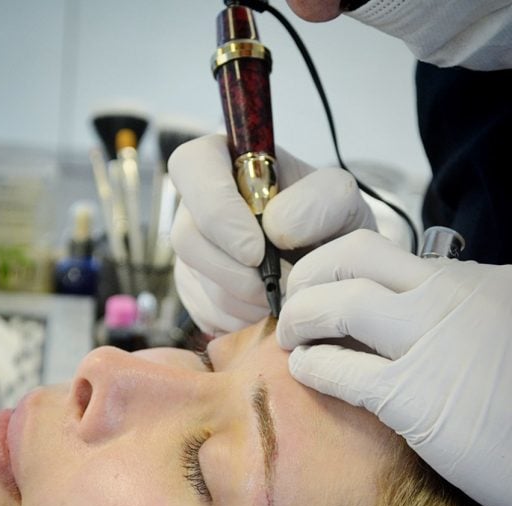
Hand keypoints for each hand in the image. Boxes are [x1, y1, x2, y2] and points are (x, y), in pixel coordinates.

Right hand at [168, 134, 375, 334]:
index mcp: (226, 162)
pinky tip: (269, 308)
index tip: (257, 250)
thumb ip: (320, 200)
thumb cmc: (329, 227)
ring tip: (284, 294)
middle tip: (280, 284)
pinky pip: (207, 312)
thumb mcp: (341, 202)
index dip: (217, 211)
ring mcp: (193, 251)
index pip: (192, 165)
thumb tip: (273, 226)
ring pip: (199, 281)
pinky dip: (244, 318)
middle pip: (187, 238)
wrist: (329, 271)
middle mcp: (198, 205)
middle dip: (236, 272)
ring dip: (247, 298)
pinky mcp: (195, 292)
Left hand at [277, 229, 511, 505]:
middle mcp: (450, 297)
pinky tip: (305, 370)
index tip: (318, 287)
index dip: (333, 266)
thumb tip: (397, 303)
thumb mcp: (493, 324)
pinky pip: (340, 368)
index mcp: (468, 279)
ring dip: (299, 316)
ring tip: (291, 337)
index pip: (378, 252)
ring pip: (339, 304)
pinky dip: (312, 365)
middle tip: (295, 303)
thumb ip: (450, 307)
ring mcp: (432, 341)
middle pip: (352, 257)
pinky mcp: (414, 396)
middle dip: (307, 275)